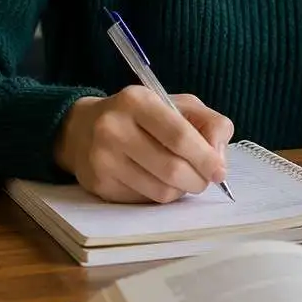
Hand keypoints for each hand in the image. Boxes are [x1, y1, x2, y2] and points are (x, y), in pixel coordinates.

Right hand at [54, 86, 233, 203]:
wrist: (82, 129)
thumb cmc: (140, 116)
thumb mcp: (177, 105)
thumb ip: (209, 123)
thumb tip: (219, 158)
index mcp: (137, 101)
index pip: (179, 136)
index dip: (205, 157)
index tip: (220, 171)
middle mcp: (114, 128)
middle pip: (171, 168)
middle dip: (197, 180)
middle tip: (204, 180)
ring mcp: (103, 159)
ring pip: (160, 191)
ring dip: (181, 191)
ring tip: (182, 179)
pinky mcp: (99, 184)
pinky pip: (144, 200)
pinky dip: (160, 196)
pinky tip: (157, 182)